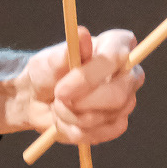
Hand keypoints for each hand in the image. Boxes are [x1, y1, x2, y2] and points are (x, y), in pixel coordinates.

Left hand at [12, 26, 142, 144]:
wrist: (38, 99)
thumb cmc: (47, 72)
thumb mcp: (48, 60)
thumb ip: (65, 51)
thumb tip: (82, 34)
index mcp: (116, 45)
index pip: (116, 58)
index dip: (89, 76)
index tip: (62, 89)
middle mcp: (128, 71)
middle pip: (118, 94)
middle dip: (82, 103)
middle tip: (58, 100)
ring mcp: (126, 99)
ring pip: (106, 117)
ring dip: (73, 116)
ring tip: (58, 106)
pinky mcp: (118, 123)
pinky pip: (101, 134)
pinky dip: (77, 131)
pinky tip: (67, 120)